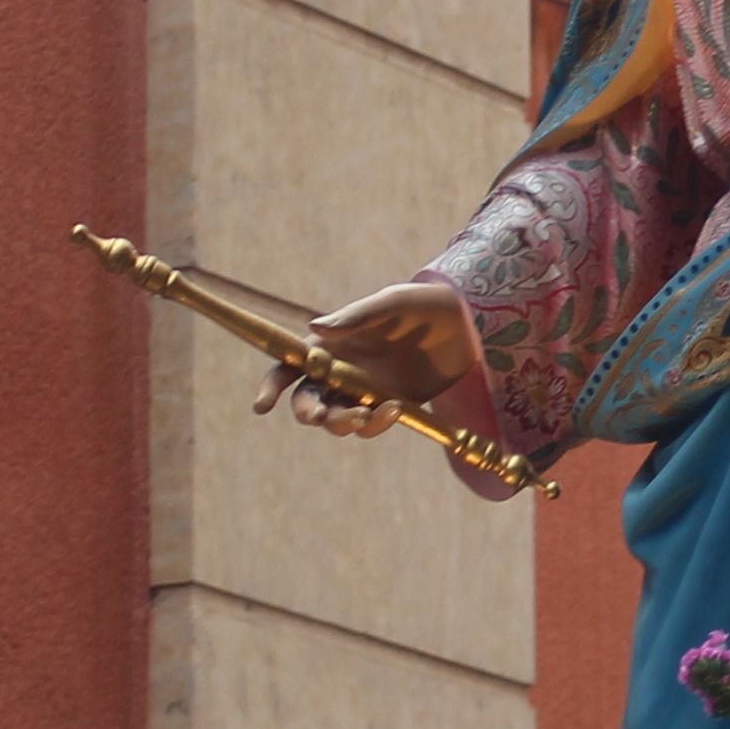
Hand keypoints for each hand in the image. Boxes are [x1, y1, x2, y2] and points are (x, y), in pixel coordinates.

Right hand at [257, 279, 472, 432]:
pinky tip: (394, 410)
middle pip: (308, 401)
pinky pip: (371, 424)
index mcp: (331, 343)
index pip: (289, 366)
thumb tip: (316, 327)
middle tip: (322, 416)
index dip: (271, 386)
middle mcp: (341, 370)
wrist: (468, 326)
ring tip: (365, 414)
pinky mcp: (390, 406)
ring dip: (343, 423)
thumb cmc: (423, 304)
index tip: (261, 406)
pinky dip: (376, 423)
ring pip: (337, 419)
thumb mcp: (391, 303)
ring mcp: (364, 391)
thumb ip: (356, 317)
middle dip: (310, 413)